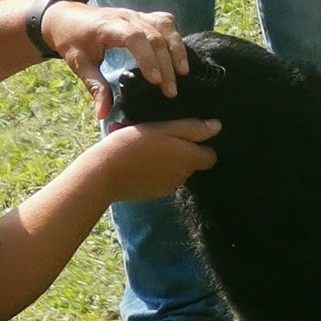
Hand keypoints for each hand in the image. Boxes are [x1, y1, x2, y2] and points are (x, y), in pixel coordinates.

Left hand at [43, 2, 187, 118]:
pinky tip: (179, 57)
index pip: (134, 38)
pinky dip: (175, 37)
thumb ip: (94, 86)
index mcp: (108, 26)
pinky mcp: (143, 16)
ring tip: (183, 74)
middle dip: (166, 64)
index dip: (147, 58)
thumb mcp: (78, 64)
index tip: (154, 82)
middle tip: (170, 92)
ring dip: (176, 49)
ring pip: (165, 25)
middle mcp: (127, 16)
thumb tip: (103, 114)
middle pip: (154, 35)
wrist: (67, 17)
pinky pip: (165, 21)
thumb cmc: (72, 40)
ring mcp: (136, 13)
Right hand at [95, 119, 218, 200]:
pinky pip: (159, 178)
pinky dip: (152, 170)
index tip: (185, 134)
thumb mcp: (162, 128)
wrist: (104, 173)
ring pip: (173, 169)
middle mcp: (182, 176)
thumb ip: (191, 128)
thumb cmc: (133, 145)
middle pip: (190, 161)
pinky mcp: (153, 193)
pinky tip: (135, 160)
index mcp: (188, 158)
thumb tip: (217, 127)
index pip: (210, 156)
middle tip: (156, 134)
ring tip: (141, 144)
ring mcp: (167, 187)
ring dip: (164, 158)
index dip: (201, 144)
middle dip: (179, 149)